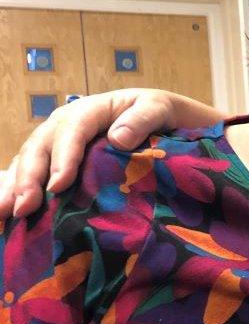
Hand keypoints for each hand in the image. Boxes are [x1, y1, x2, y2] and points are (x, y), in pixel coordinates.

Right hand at [0, 89, 224, 218]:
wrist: (159, 117)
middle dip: (29, 178)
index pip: (72, 130)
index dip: (63, 157)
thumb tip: (118, 139)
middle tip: (24, 209)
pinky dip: (13, 190)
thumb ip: (142, 120)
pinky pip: (28, 172)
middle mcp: (65, 123)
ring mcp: (56, 142)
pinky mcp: (54, 159)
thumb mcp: (158, 109)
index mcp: (91, 110)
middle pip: (41, 147)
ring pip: (26, 160)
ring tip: (4, 214)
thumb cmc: (158, 114)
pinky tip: (4, 213)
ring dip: (13, 187)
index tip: (58, 186)